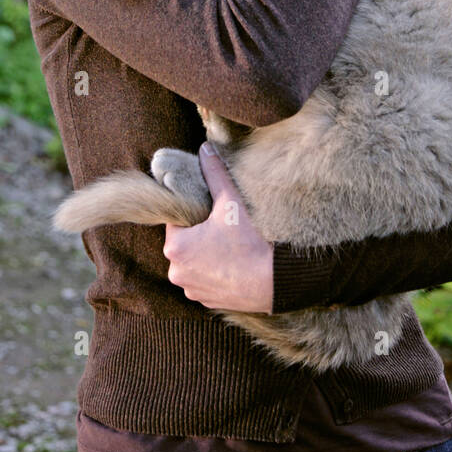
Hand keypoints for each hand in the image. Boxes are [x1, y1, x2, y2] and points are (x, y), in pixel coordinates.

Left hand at [163, 143, 273, 312]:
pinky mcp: (206, 302)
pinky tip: (234, 265)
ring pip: (194, 263)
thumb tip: (205, 148)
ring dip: (207, 255)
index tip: (214, 213)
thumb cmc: (250, 241)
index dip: (195, 214)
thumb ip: (214, 174)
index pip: (177, 221)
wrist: (276, 281)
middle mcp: (176, 272)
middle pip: (184, 243)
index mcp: (175, 246)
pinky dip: (216, 273)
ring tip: (232, 247)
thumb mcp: (230, 202)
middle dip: (200, 235)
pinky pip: (205, 281)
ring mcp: (191, 290)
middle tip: (225, 229)